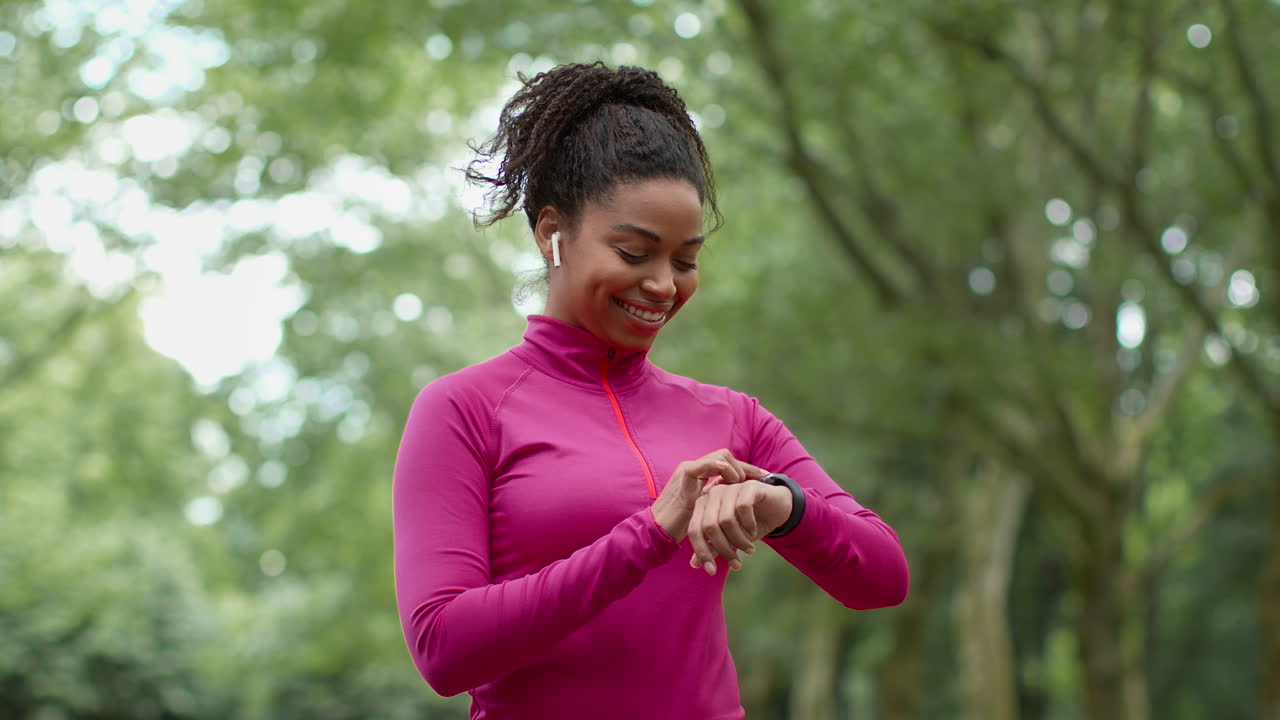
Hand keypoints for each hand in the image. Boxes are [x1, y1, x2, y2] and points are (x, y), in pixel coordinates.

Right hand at [650, 449, 767, 543]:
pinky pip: (703, 465)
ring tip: (741, 486)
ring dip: (735, 469)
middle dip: (745, 466)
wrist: (657, 529)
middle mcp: (694, 468)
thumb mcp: (702, 510)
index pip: (726, 464)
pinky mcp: (684, 476)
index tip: (764, 476)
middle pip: (726, 455)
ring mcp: (689, 470)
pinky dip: (717, 466)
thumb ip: (714, 503)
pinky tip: (730, 474)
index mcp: (698, 475)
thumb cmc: (678, 524)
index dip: (746, 469)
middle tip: (760, 479)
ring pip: (719, 456)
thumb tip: (733, 506)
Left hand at [687, 480, 792, 575]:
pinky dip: (749, 525)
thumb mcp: (729, 539)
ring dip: (739, 540)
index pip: (694, 530)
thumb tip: (694, 564)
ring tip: (749, 549)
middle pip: (710, 526)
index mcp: (703, 505)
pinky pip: (743, 508)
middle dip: (723, 549)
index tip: (711, 571)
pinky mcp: (749, 486)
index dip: (701, 552)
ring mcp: (731, 487)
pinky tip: (754, 531)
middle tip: (736, 563)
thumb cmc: (748, 524)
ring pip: (727, 520)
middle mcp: (714, 493)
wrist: (777, 509)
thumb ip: (711, 547)